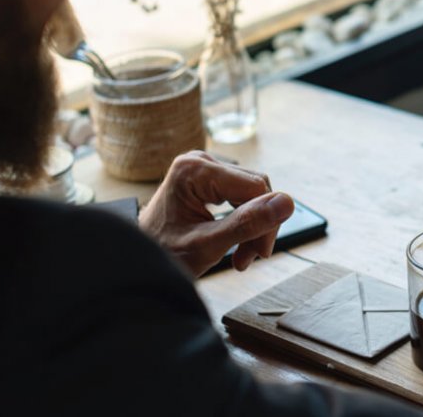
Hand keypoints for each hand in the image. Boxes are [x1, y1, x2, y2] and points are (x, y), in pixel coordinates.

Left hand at [139, 151, 294, 277]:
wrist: (135, 261)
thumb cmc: (162, 255)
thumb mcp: (208, 245)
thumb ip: (247, 224)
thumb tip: (287, 202)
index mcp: (194, 170)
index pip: (255, 187)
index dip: (266, 221)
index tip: (259, 254)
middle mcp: (199, 161)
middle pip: (256, 188)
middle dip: (258, 226)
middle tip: (249, 258)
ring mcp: (203, 168)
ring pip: (252, 194)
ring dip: (253, 227)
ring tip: (241, 257)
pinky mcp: (207, 179)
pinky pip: (241, 196)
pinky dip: (243, 222)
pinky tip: (236, 244)